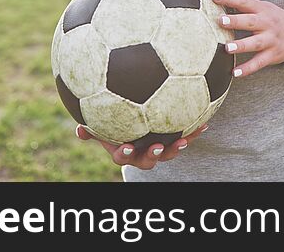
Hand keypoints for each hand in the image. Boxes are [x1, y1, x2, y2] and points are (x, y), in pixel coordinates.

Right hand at [75, 124, 208, 169]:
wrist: (139, 124)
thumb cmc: (116, 123)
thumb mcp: (103, 125)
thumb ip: (92, 128)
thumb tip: (78, 130)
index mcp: (125, 150)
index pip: (122, 156)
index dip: (124, 154)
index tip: (126, 146)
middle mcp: (142, 153)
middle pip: (148, 160)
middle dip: (153, 155)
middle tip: (157, 146)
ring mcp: (159, 149)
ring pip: (168, 153)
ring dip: (176, 147)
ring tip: (185, 139)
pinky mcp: (174, 140)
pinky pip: (184, 137)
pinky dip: (194, 132)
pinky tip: (204, 122)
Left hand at [210, 0, 283, 78]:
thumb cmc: (274, 18)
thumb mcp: (260, 6)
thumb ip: (237, 0)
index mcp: (262, 9)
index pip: (245, 1)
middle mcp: (267, 24)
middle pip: (250, 22)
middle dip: (235, 21)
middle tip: (220, 20)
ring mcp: (271, 40)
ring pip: (255, 43)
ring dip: (241, 45)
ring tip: (227, 48)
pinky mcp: (272, 55)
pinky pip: (259, 63)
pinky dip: (248, 68)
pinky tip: (235, 73)